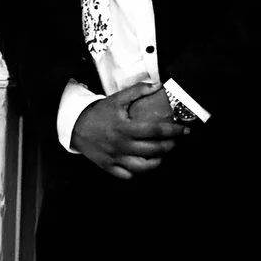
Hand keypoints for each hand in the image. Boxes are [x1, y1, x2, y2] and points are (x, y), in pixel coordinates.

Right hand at [71, 82, 186, 176]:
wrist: (75, 127)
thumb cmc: (99, 112)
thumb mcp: (117, 99)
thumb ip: (138, 91)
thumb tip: (158, 85)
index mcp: (126, 128)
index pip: (156, 131)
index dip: (174, 131)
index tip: (186, 130)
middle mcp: (122, 145)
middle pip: (153, 150)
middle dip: (170, 146)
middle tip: (176, 141)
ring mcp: (115, 158)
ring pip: (142, 167)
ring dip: (157, 162)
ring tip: (163, 154)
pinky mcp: (108, 167)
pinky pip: (128, 175)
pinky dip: (139, 172)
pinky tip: (145, 164)